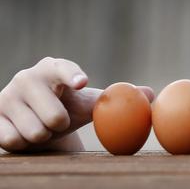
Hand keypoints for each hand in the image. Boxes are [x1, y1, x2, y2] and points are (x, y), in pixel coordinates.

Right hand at [0, 57, 153, 152]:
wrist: (32, 122)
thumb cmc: (68, 106)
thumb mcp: (91, 102)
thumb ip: (119, 98)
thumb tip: (152, 94)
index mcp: (52, 68)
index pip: (61, 67)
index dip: (71, 74)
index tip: (83, 83)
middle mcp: (26, 77)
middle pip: (54, 116)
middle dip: (61, 126)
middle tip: (59, 120)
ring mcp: (5, 96)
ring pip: (35, 132)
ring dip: (43, 136)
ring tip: (41, 125)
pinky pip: (14, 141)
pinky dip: (25, 143)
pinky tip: (24, 132)